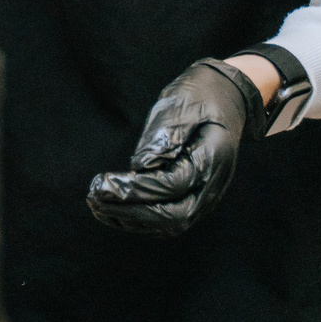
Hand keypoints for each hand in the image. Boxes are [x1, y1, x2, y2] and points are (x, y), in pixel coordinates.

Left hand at [86, 59, 264, 235]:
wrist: (226, 97)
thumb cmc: (200, 97)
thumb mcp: (182, 104)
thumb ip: (164, 135)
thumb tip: (139, 166)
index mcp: (211, 159)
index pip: (172, 186)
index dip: (136, 189)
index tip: (103, 182)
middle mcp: (212, 185)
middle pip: (173, 216)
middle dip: (130, 210)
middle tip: (94, 198)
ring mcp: (206, 196)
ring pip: (171, 224)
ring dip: (131, 218)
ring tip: (96, 204)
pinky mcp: (194, 199)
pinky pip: (169, 220)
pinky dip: (140, 219)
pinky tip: (113, 209)